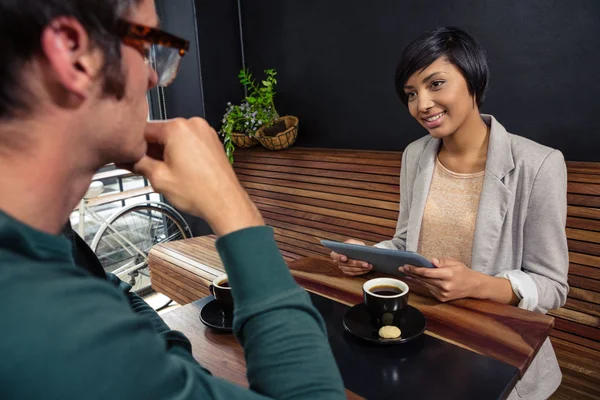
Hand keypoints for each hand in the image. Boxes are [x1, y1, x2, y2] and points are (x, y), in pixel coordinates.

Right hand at [129, 118, 263, 235]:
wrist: (225, 203)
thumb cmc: (199, 192)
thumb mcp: (159, 178)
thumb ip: (138, 164)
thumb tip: (127, 158)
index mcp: (177, 128)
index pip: (144, 130)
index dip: (135, 145)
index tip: (131, 157)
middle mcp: (193, 124)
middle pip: (161, 133)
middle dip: (153, 150)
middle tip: (149, 169)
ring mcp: (205, 132)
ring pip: (176, 138)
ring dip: (167, 152)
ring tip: (168, 172)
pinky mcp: (212, 141)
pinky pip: (190, 142)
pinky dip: (182, 153)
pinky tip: (181, 170)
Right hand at [330, 239, 372, 275]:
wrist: (357, 251)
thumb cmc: (354, 246)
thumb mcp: (354, 242)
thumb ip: (356, 244)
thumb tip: (364, 249)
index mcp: (336, 252)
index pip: (335, 255)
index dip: (339, 257)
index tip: (345, 258)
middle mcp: (337, 261)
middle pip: (346, 264)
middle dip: (357, 264)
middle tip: (366, 263)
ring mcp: (342, 267)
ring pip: (351, 269)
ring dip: (361, 268)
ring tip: (369, 266)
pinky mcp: (347, 272)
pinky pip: (354, 273)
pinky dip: (361, 271)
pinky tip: (367, 269)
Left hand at [400, 258, 482, 301]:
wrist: (473, 286)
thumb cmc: (463, 272)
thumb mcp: (454, 262)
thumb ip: (442, 262)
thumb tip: (430, 261)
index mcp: (448, 275)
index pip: (427, 273)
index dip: (415, 269)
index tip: (407, 266)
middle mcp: (444, 286)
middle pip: (423, 279)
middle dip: (412, 273)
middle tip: (402, 268)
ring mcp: (442, 294)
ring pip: (425, 285)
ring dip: (415, 278)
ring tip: (406, 272)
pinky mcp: (441, 299)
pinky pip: (429, 289)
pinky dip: (423, 283)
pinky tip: (416, 278)